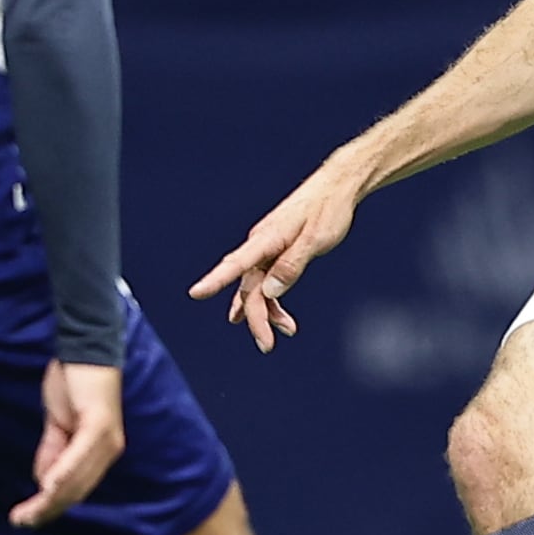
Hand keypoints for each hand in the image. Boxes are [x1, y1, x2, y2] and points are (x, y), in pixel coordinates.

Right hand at [16, 359, 123, 526]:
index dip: (52, 507)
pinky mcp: (99, 425)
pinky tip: (46, 487)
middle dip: (47, 510)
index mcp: (99, 452)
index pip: (76, 489)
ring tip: (27, 514)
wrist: (84, 346)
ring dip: (49, 499)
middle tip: (21, 522)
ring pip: (77, 480)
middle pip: (77, 491)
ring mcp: (106, 439)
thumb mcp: (58, 423)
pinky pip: (78, 457)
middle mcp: (109, 450)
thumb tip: (43, 483)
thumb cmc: (73, 382)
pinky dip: (61, 473)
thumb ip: (53, 452)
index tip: (27, 520)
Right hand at [191, 157, 366, 351]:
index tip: (195, 293)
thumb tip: (269, 292)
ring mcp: (268, 249)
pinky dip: (273, 300)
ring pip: (258, 287)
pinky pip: (267, 281)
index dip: (215, 280)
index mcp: (267, 239)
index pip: (236, 263)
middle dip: (256, 318)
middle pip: (249, 287)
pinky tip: (278, 318)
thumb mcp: (315, 240)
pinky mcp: (277, 252)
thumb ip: (292, 265)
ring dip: (267, 312)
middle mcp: (261, 244)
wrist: (338, 188)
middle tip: (267, 345)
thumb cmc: (328, 210)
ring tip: (285, 331)